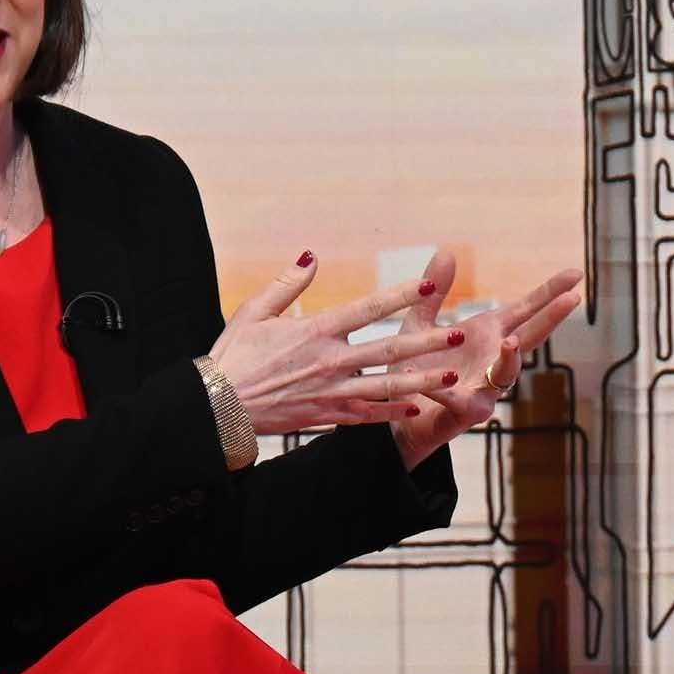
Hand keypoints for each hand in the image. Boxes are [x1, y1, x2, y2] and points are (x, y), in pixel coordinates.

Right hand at [211, 257, 468, 436]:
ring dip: (420, 381)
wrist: (216, 408)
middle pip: (387, 349)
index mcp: (314, 330)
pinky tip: (417, 407)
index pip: (368, 308)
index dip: (400, 294)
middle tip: (457, 334)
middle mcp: (330, 361)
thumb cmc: (232, 356)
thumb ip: (287, 283)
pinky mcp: (326, 417)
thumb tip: (313, 256)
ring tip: (450, 375)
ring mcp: (331, 392)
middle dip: (426, 341)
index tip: (428, 284)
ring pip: (385, 387)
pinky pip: (367, 415)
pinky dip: (392, 412)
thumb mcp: (254, 311)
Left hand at [388, 253, 584, 470]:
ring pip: (506, 374)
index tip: (576, 274)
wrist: (400, 411)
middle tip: (574, 298)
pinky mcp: (464, 413)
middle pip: (530, 337)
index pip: (526, 310)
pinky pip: (461, 400)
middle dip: (551, 318)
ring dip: (510, 359)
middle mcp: (493, 359)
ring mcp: (484, 388)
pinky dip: (449, 389)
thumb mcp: (420, 322)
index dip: (550, 292)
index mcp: (488, 335)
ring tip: (511, 343)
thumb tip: (447, 251)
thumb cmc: (414, 368)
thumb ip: (435, 292)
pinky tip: (445, 378)